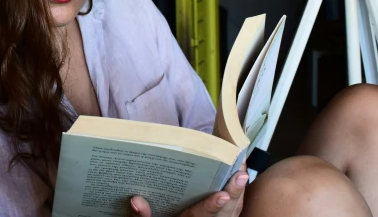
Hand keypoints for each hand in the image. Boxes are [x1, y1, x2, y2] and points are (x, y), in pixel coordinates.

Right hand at [130, 162, 247, 216]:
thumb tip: (135, 199)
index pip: (202, 215)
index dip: (213, 206)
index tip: (222, 195)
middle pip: (226, 212)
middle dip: (234, 192)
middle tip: (241, 173)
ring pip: (234, 210)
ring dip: (240, 191)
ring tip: (242, 167)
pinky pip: (234, 210)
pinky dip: (238, 195)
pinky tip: (238, 176)